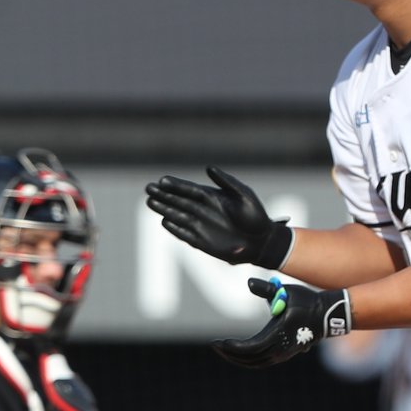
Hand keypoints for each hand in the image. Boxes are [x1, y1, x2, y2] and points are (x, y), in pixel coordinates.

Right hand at [145, 167, 292, 267]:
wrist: (262, 241)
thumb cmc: (256, 216)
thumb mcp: (244, 195)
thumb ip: (226, 182)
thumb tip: (209, 168)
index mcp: (211, 197)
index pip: (188, 189)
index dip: (175, 185)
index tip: (161, 180)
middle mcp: (203, 210)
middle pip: (178, 201)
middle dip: (163, 196)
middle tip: (147, 189)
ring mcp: (201, 226)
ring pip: (178, 216)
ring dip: (164, 210)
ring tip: (149, 202)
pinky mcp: (203, 242)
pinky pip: (185, 234)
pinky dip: (175, 229)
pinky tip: (164, 222)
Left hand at [213, 277, 351, 367]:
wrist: (327, 314)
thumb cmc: (306, 300)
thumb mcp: (286, 292)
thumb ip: (266, 289)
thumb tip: (249, 283)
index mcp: (278, 335)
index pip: (249, 348)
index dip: (232, 347)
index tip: (218, 341)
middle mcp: (281, 349)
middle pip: (250, 359)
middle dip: (230, 354)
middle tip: (216, 346)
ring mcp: (284, 354)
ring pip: (256, 363)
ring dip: (239, 359)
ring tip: (225, 350)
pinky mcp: (286, 354)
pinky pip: (263, 362)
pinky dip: (249, 359)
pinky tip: (240, 352)